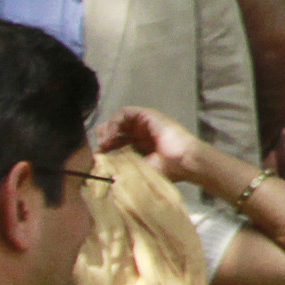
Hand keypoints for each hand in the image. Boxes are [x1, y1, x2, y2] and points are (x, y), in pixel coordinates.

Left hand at [96, 105, 212, 184]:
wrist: (185, 161)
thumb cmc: (167, 170)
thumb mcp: (138, 171)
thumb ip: (121, 167)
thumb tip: (101, 168)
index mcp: (140, 149)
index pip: (116, 144)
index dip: (105, 150)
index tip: (99, 160)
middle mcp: (141, 134)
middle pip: (115, 130)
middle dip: (104, 138)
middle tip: (101, 149)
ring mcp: (145, 124)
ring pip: (118, 120)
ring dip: (107, 130)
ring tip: (105, 143)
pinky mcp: (147, 114)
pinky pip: (124, 112)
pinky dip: (114, 122)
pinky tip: (111, 135)